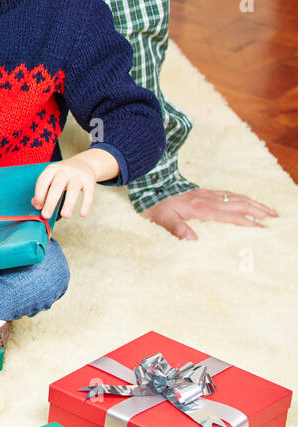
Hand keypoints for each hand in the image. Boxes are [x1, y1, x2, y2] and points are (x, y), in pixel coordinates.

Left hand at [33, 155, 100, 219]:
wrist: (84, 163)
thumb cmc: (64, 174)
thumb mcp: (52, 177)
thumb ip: (43, 190)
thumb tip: (36, 204)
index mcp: (52, 169)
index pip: (42, 181)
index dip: (39, 195)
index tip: (38, 207)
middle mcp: (64, 171)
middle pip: (56, 186)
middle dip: (50, 202)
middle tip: (46, 215)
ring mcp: (78, 175)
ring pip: (73, 190)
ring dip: (68, 204)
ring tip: (65, 216)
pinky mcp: (89, 181)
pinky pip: (89, 193)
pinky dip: (86, 204)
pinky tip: (82, 214)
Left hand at [143, 188, 276, 240]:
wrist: (150, 184)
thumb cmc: (156, 205)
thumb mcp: (163, 219)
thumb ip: (177, 229)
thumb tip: (192, 241)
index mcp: (203, 209)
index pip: (232, 217)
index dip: (249, 223)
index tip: (264, 229)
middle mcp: (209, 200)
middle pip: (241, 205)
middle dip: (259, 212)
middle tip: (276, 219)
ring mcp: (208, 194)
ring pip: (237, 198)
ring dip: (255, 204)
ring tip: (269, 210)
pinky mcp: (205, 192)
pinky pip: (229, 194)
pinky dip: (243, 198)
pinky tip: (247, 201)